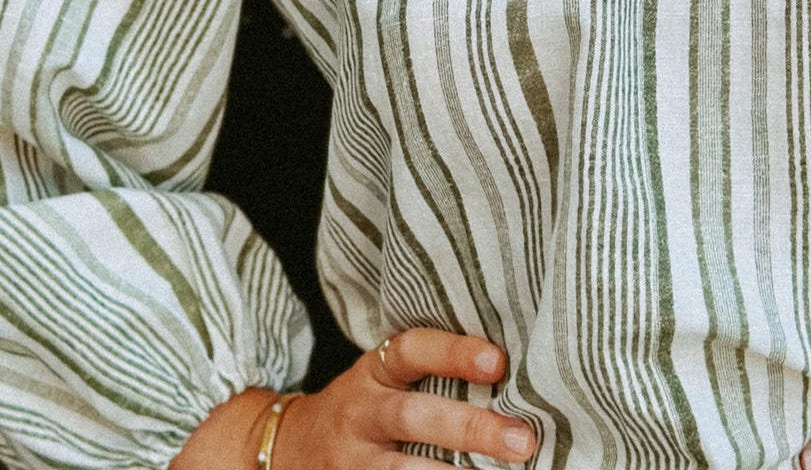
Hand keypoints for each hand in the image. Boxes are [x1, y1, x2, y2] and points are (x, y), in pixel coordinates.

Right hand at [272, 327, 536, 466]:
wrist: (289, 448)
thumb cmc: (361, 409)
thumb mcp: (382, 380)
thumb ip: (428, 375)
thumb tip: (507, 377)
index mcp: (374, 373)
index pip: (411, 350)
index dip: (453, 352)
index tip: (498, 361)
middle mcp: (361, 413)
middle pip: (415, 417)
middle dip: (471, 429)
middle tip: (522, 441)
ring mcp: (353, 460)